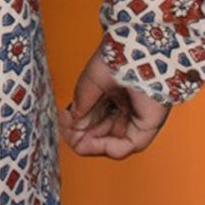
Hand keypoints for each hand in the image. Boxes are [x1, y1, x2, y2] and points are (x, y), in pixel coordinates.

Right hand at [58, 41, 169, 158]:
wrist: (137, 55)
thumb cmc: (117, 60)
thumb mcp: (90, 82)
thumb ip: (81, 104)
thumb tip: (71, 120)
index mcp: (111, 94)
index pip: (91, 118)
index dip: (74, 122)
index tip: (61, 117)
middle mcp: (122, 109)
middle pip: (97, 133)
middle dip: (78, 134)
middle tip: (63, 129)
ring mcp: (132, 120)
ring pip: (106, 144)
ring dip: (87, 142)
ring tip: (73, 135)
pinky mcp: (144, 129)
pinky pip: (122, 149)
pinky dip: (102, 148)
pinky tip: (89, 141)